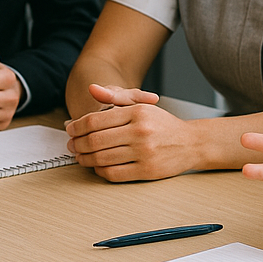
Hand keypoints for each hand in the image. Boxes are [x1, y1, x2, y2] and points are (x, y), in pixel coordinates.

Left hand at [65, 84, 198, 180]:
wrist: (191, 142)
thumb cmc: (163, 124)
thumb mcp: (141, 105)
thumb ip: (115, 97)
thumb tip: (92, 88)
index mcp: (137, 112)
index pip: (95, 120)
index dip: (77, 126)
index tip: (70, 129)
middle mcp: (140, 131)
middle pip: (95, 140)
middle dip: (77, 144)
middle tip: (71, 145)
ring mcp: (144, 152)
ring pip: (101, 158)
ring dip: (85, 159)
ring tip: (80, 156)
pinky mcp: (147, 171)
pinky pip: (114, 173)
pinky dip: (100, 171)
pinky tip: (97, 166)